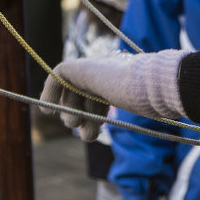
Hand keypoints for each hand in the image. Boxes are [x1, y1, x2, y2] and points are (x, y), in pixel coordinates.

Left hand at [39, 50, 187, 141]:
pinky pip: (56, 77)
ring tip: (80, 123)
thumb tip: (135, 118)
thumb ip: (135, 105)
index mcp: (117, 78)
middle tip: (90, 133)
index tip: (100, 127)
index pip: (98, 98)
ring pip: (68, 94)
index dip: (94, 115)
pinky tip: (47, 111)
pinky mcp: (77, 66)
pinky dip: (49, 94)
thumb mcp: (143, 105)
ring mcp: (90, 67)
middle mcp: (102, 71)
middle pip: (80, 98)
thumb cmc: (151, 98)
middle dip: (81, 120)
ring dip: (71, 115)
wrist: (148, 85)